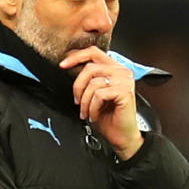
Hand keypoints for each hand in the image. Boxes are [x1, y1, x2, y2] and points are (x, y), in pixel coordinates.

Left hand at [59, 46, 143, 160]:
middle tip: (77, 101)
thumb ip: (87, 79)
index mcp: (115, 68)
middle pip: (89, 68)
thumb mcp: (93, 94)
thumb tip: (70, 67)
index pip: (93, 52)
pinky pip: (99, 94)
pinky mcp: (125, 91)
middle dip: (77, 87)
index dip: (76, 57)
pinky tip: (95, 115)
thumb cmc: (109, 117)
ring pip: (93, 82)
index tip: (62, 65)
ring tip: (86, 112)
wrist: (121, 136)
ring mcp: (125, 80)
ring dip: (85, 101)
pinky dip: (92, 107)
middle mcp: (122, 71)